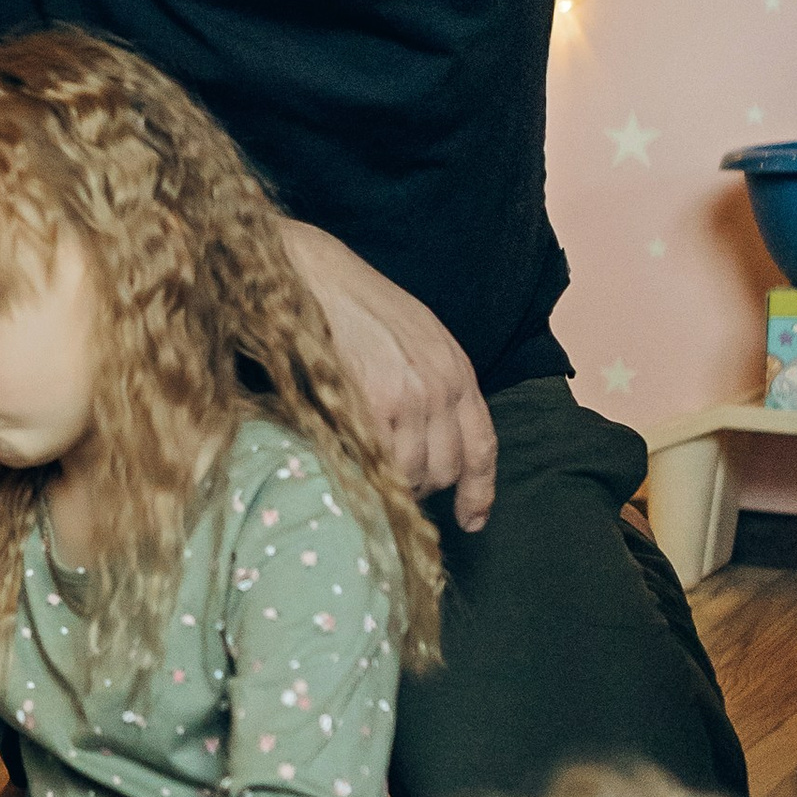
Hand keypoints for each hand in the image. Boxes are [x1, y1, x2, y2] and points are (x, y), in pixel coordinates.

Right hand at [282, 221, 493, 531]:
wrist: (315, 276)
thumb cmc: (357, 305)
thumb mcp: (418, 338)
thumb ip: (435, 384)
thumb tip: (431, 439)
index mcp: (457, 370)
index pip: (482, 446)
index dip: (479, 490)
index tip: (472, 520)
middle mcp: (441, 387)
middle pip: (446, 469)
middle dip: (423, 486)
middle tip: (392, 481)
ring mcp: (408, 398)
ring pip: (412, 474)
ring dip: (391, 484)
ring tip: (365, 468)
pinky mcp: (371, 405)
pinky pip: (380, 463)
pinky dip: (367, 473)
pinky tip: (350, 462)